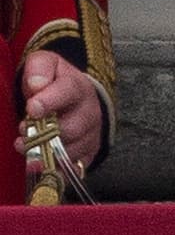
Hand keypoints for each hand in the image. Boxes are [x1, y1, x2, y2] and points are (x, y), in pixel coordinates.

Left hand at [16, 52, 102, 168]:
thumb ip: (40, 68)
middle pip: (71, 128)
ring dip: (46, 153)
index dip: (50, 101)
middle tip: (22, 132)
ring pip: (71, 151)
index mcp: (78, 87)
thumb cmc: (55, 82)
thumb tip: (36, 85)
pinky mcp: (88, 154)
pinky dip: (56, 170)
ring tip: (27, 148)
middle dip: (43, 133)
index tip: (32, 108)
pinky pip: (73, 169)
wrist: (76, 98)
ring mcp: (91, 135)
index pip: (68, 92)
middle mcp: (89, 112)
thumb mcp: (46, 64)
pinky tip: (41, 165)